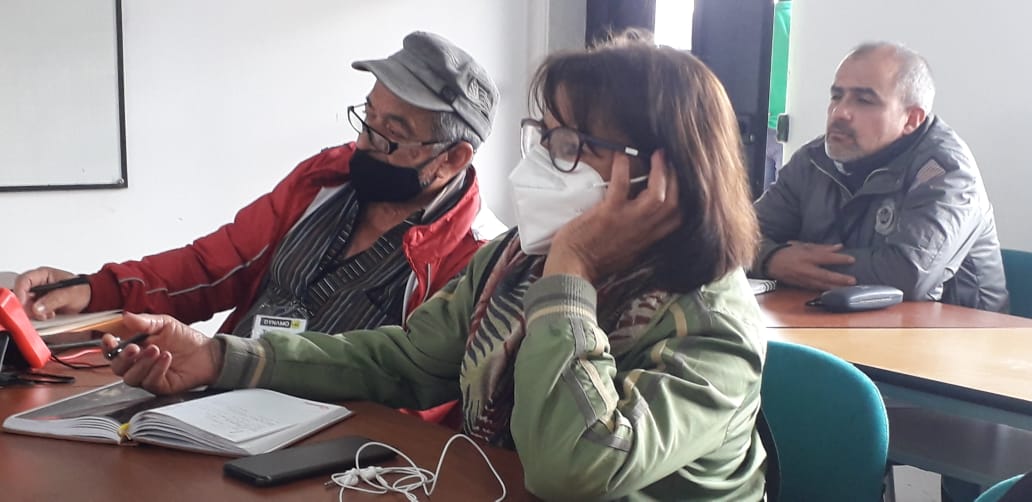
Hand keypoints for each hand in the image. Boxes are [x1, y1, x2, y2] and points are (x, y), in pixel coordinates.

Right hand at [13, 267, 90, 319]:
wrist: (89, 299)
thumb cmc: (82, 291)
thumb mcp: (70, 294)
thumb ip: (54, 300)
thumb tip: (37, 308)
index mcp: (43, 274)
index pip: (23, 280)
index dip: (20, 292)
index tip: (23, 304)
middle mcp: (37, 284)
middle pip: (21, 294)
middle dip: (27, 306)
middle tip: (38, 313)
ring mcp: (37, 295)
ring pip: (25, 305)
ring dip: (34, 313)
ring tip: (49, 314)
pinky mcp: (39, 305)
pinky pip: (31, 312)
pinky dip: (38, 316)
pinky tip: (49, 316)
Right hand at [103, 312, 222, 394]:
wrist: (207, 353)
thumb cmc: (185, 339)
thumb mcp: (165, 324)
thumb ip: (145, 322)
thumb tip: (125, 316)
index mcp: (135, 347)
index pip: (112, 351)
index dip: (107, 347)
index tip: (109, 339)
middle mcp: (138, 363)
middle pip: (117, 367)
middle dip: (123, 357)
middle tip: (134, 348)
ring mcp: (147, 376)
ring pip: (131, 377)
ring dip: (141, 363)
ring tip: (156, 350)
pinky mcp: (159, 386)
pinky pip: (150, 382)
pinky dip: (156, 369)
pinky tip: (166, 358)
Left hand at [544, 150, 681, 283]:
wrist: (572, 268)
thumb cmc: (595, 261)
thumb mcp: (627, 254)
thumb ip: (638, 238)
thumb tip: (643, 222)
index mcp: (648, 239)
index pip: (677, 218)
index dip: (684, 197)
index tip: (679, 181)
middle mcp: (643, 230)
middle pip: (674, 203)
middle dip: (677, 179)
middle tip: (671, 161)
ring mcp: (627, 221)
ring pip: (658, 194)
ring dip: (661, 171)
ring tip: (658, 154)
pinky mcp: (608, 213)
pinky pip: (621, 185)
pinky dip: (623, 167)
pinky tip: (622, 155)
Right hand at [765, 241, 856, 290]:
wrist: (771, 262)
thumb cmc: (788, 252)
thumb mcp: (805, 246)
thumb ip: (823, 248)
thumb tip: (839, 247)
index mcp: (806, 257)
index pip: (826, 257)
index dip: (839, 259)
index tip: (852, 260)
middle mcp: (805, 269)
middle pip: (825, 275)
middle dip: (839, 278)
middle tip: (852, 280)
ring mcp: (803, 279)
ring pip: (821, 285)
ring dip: (835, 287)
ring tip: (847, 289)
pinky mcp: (801, 285)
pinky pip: (815, 288)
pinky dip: (825, 290)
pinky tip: (834, 292)